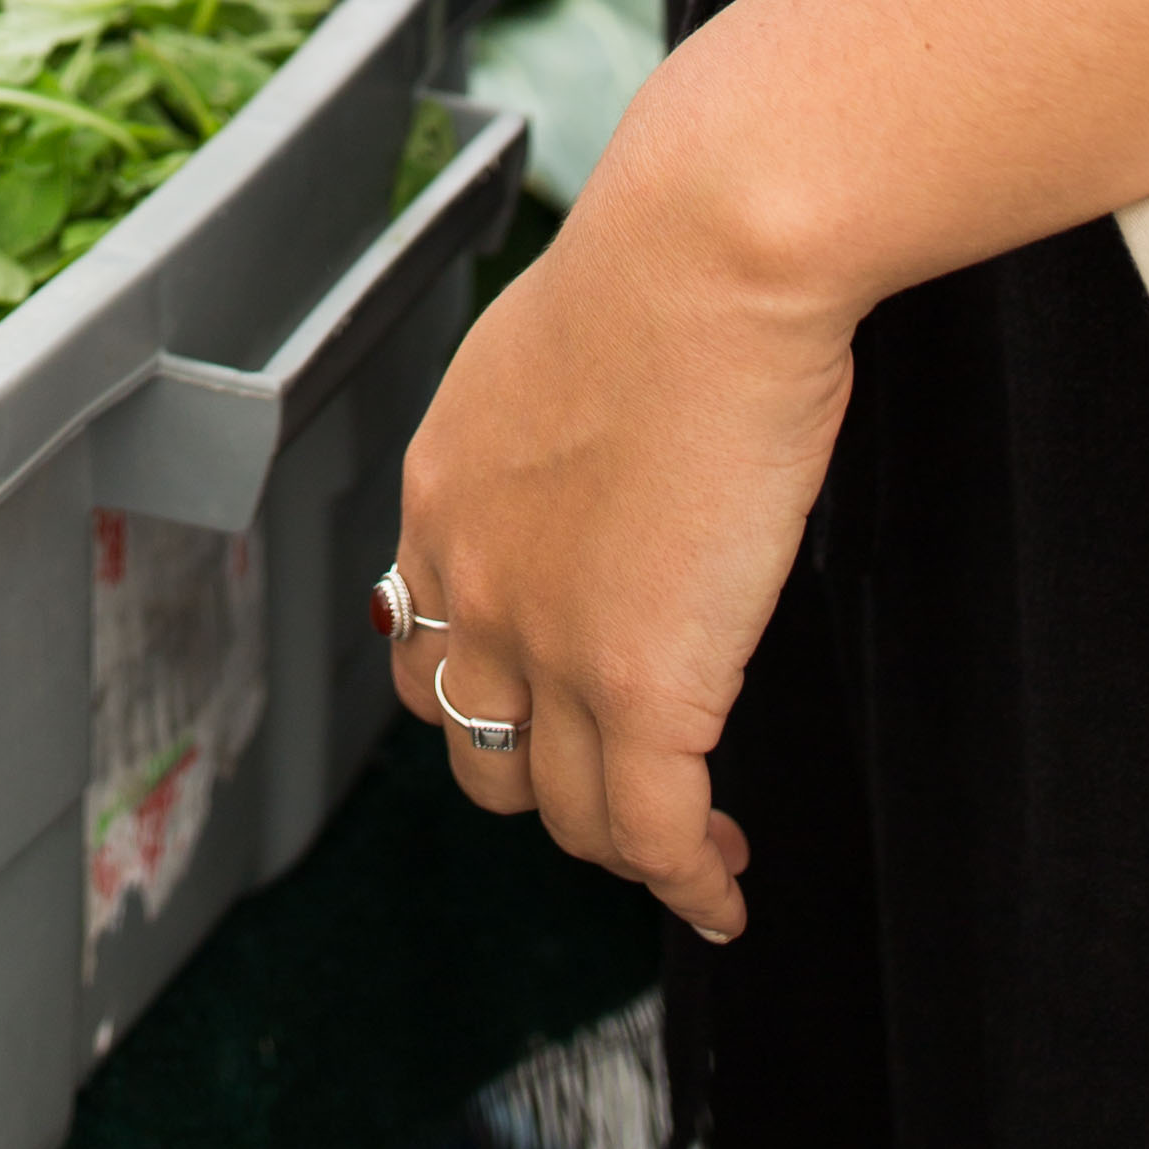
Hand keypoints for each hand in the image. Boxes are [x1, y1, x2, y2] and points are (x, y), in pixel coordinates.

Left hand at [388, 72, 855, 944]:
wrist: (706, 255)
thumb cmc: (665, 269)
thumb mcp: (549, 354)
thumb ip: (543, 436)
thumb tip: (594, 462)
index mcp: (442, 496)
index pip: (425, 648)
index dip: (487, 698)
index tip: (547, 713)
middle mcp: (469, 582)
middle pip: (476, 750)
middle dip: (543, 782)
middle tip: (620, 782)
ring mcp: (549, 646)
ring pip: (567, 813)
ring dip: (625, 843)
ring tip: (692, 844)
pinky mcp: (644, 685)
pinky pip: (655, 836)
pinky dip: (691, 882)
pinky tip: (723, 893)